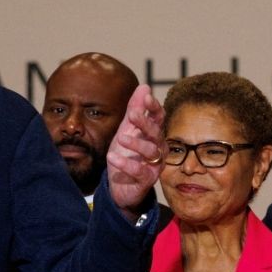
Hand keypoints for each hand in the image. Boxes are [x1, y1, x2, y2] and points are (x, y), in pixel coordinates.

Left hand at [106, 84, 164, 219]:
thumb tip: (144, 86)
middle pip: (156, 133)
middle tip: (132, 115)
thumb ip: (135, 109)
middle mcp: (158, 148)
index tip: (146, 97)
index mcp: (154, 134)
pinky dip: (126, 164)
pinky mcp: (147, 180)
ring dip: (135, 144)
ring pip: (151, 152)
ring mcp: (154, 165)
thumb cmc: (127, 155)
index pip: (159, 118)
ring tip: (120, 138)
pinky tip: (112, 157)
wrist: (120, 185)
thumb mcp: (127, 130)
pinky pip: (140, 171)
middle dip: (145, 123)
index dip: (154, 107)